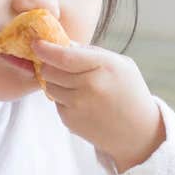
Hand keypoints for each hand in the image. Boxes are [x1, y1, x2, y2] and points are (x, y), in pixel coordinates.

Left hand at [33, 41, 164, 172]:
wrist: (137, 132)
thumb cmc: (129, 92)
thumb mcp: (120, 64)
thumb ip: (91, 52)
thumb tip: (62, 42)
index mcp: (104, 66)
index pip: (64, 56)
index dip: (45, 48)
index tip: (37, 43)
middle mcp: (90, 86)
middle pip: (50, 69)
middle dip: (48, 64)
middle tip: (56, 63)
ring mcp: (78, 105)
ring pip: (49, 85)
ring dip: (55, 82)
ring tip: (75, 84)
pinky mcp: (70, 121)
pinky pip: (56, 102)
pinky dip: (63, 98)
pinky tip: (82, 102)